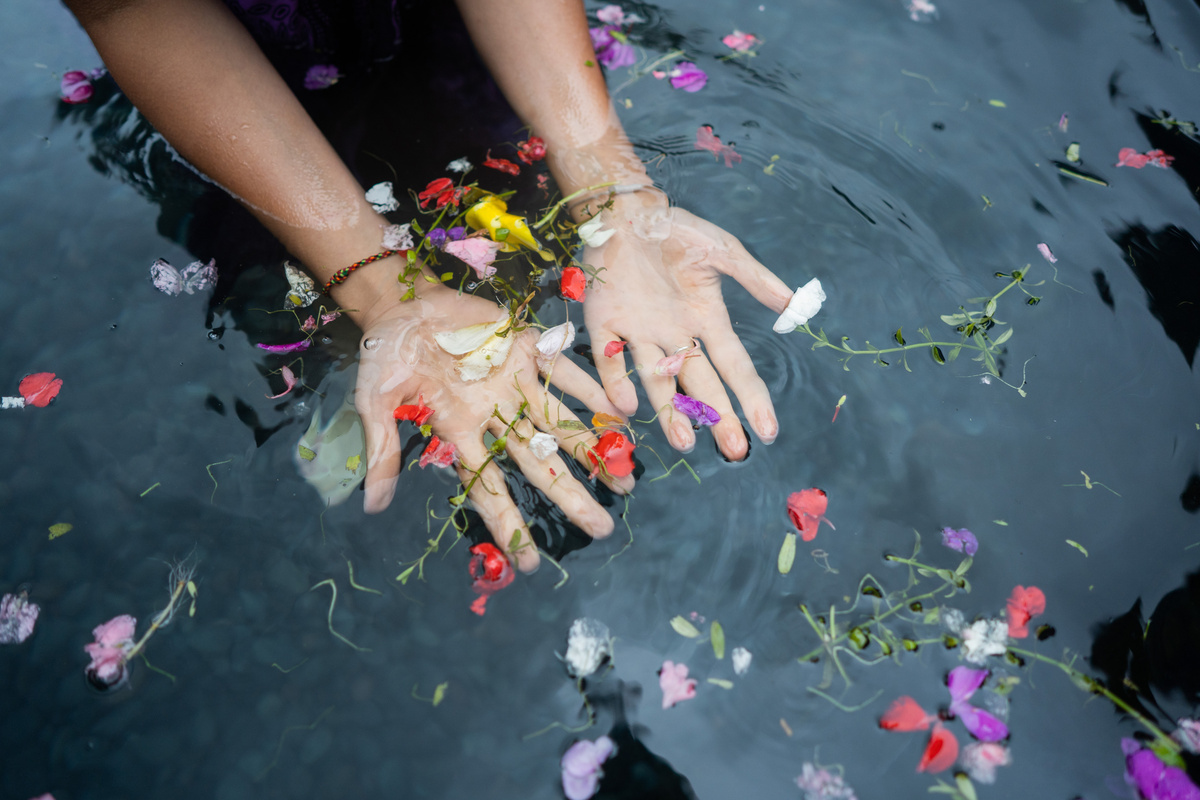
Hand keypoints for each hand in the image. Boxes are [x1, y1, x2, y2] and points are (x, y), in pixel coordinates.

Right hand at [353, 284, 631, 571]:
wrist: (402, 301)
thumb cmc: (384, 353)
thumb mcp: (375, 401)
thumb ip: (382, 449)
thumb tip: (372, 506)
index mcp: (459, 432)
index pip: (489, 487)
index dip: (509, 525)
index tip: (530, 564)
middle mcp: (494, 415)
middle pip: (538, 464)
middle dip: (570, 496)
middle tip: (602, 529)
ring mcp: (514, 383)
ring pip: (560, 424)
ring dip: (593, 451)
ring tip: (626, 482)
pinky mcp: (526, 349)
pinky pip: (564, 373)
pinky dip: (590, 390)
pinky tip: (619, 413)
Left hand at [582, 192, 793, 460]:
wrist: (628, 212)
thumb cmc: (678, 230)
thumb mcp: (723, 251)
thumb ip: (756, 280)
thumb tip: (795, 306)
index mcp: (706, 320)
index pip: (734, 366)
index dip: (751, 397)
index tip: (767, 431)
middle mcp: (675, 335)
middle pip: (700, 384)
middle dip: (719, 418)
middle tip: (734, 451)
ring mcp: (640, 333)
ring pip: (657, 381)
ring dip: (670, 412)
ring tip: (684, 442)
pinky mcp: (605, 323)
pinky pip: (611, 358)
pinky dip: (618, 379)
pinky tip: (628, 404)